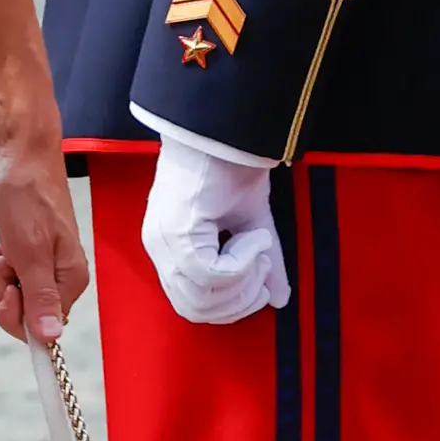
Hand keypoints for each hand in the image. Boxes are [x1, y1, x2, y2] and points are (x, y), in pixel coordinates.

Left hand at [0, 118, 88, 345]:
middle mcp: (58, 277)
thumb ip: (40, 296)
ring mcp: (40, 265)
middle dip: (1, 288)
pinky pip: (0, 276)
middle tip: (6, 257)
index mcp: (70, 280)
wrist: (19, 153)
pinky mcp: (23, 254)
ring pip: (6, 294)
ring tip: (2, 245)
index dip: (17, 315)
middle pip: (21, 312)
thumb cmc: (27, 193)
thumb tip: (51, 338)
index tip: (8, 291)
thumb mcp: (30, 250)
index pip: (42, 328)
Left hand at [139, 138, 290, 323]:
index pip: (191, 306)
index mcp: (170, 249)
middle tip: (265, 270)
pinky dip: (243, 263)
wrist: (224, 130)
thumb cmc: (231, 167)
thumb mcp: (250, 225)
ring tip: (260, 248)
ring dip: (243, 282)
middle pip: (195, 310)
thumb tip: (280, 300)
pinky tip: (256, 236)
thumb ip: (262, 265)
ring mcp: (164, 242)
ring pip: (202, 298)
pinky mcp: (176, 231)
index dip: (232, 307)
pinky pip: (212, 274)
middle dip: (240, 301)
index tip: (263, 284)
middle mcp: (159, 249)